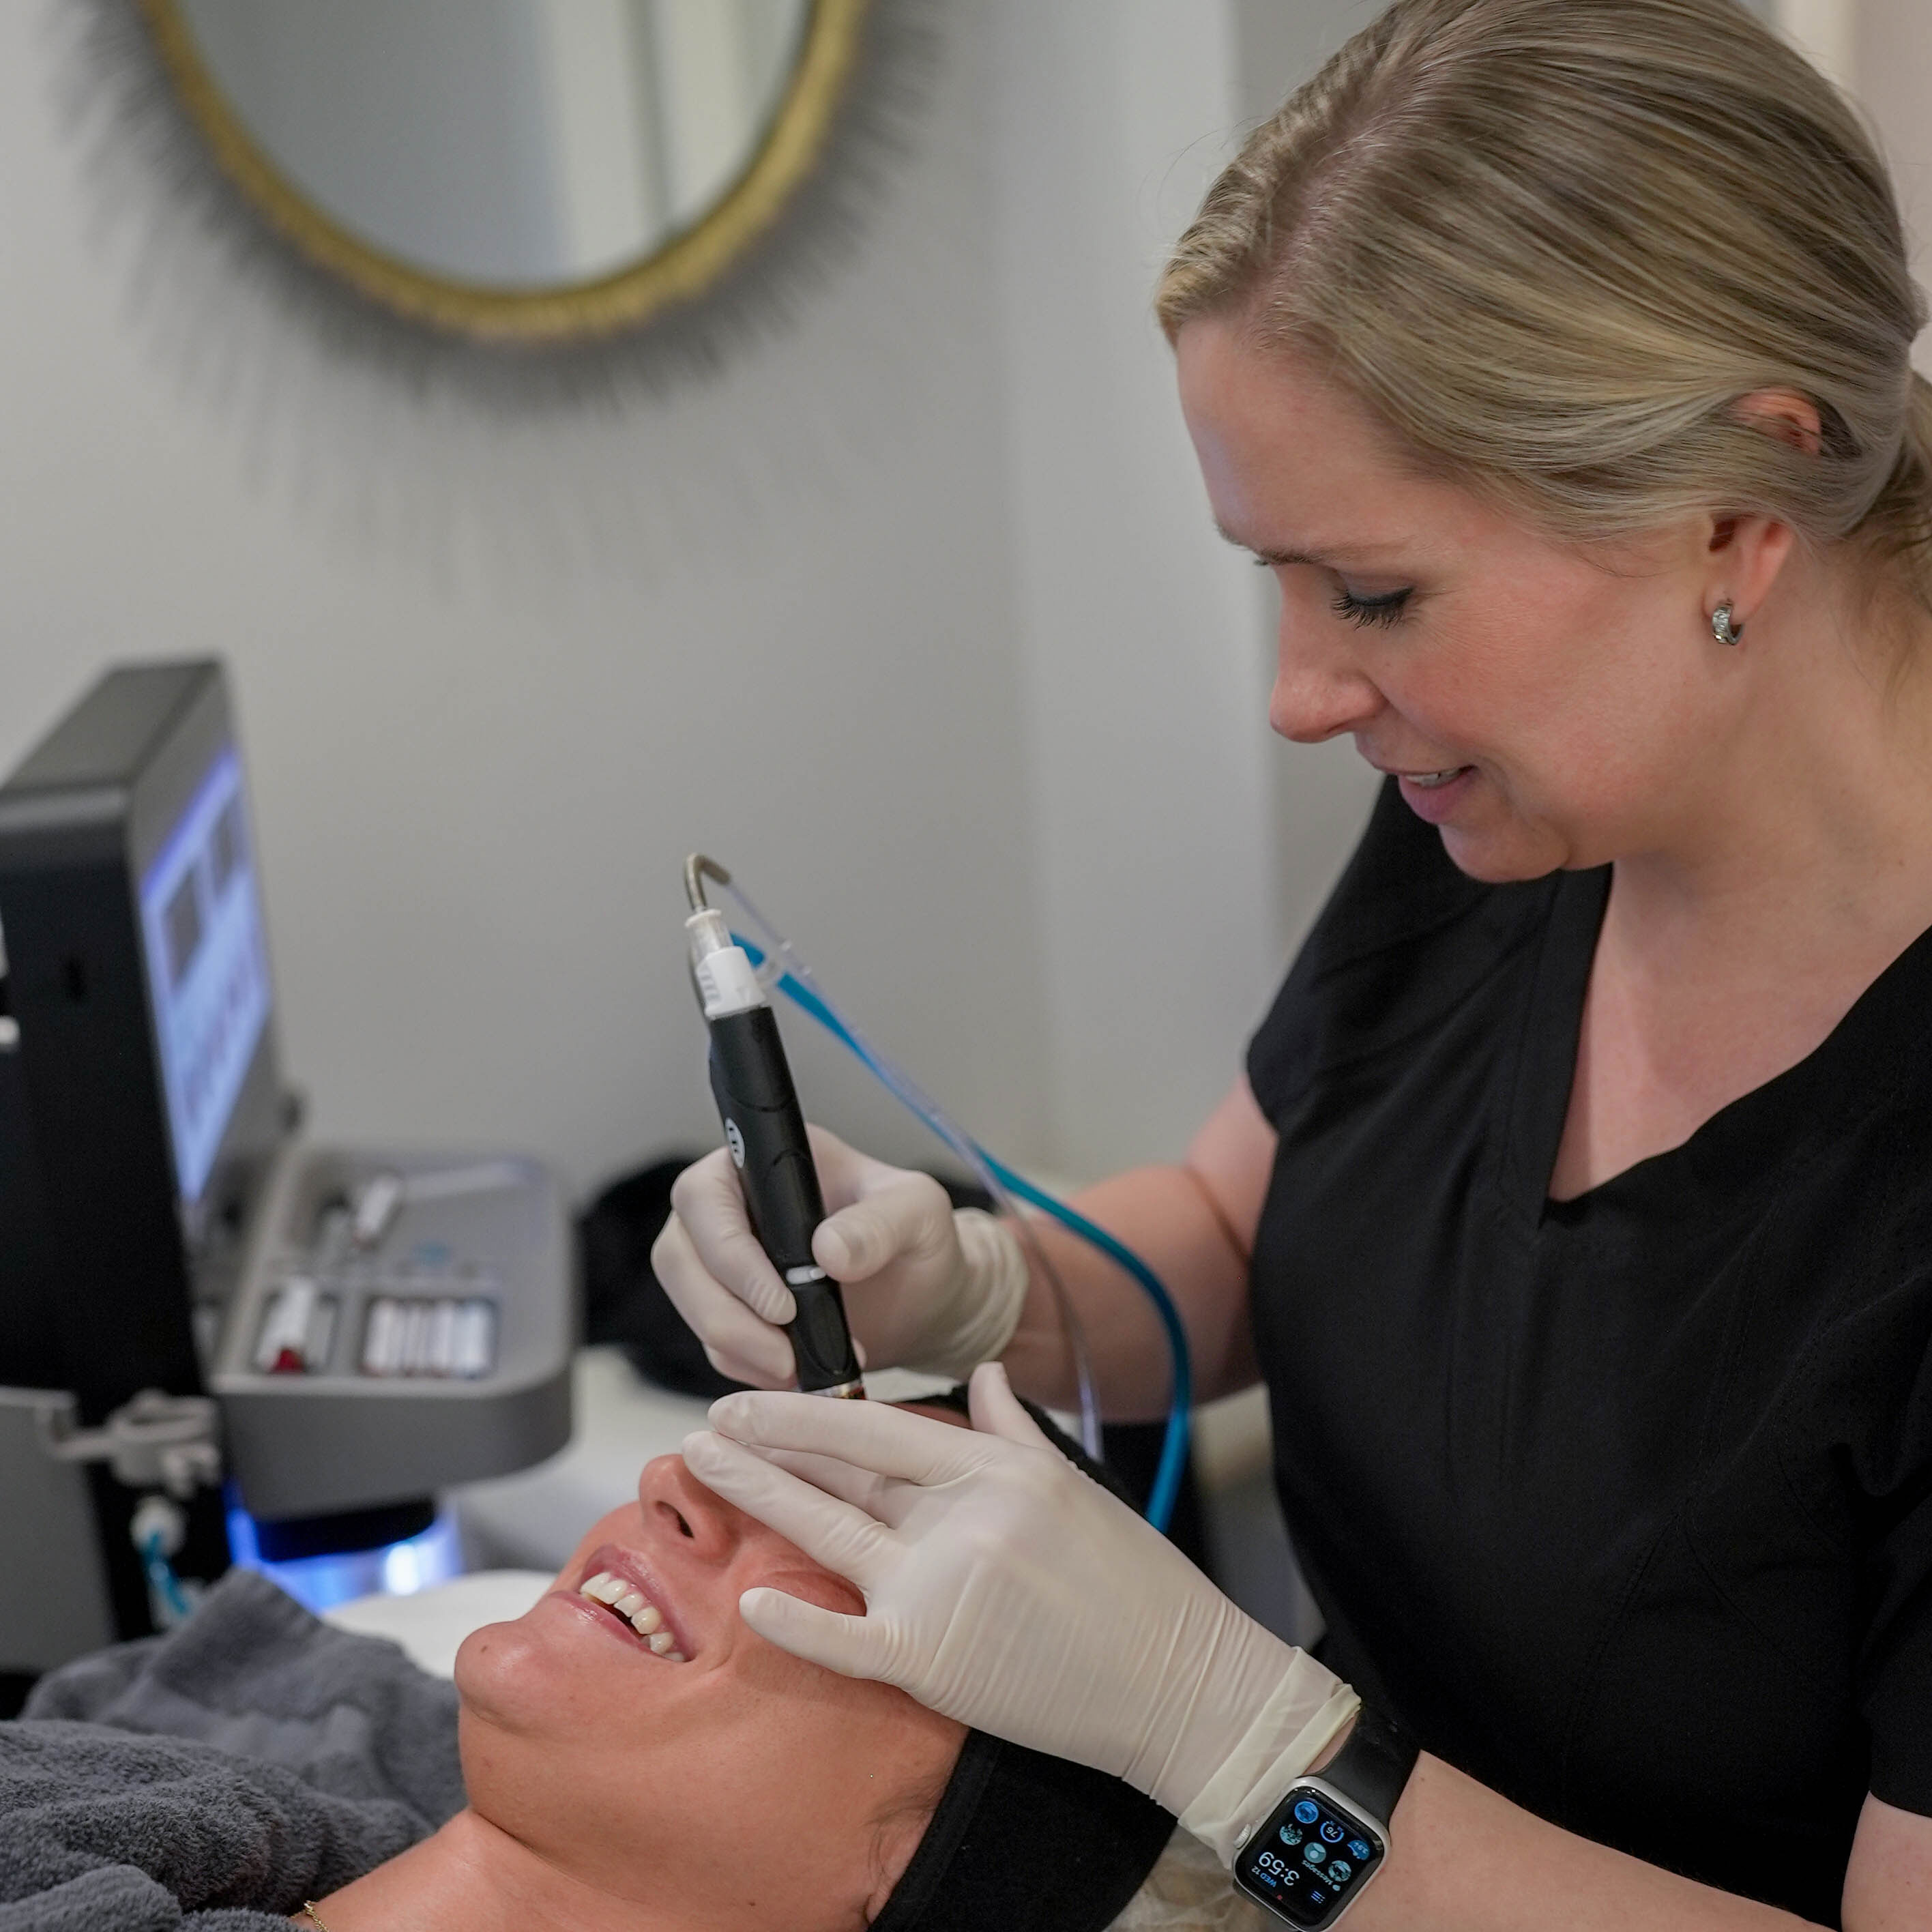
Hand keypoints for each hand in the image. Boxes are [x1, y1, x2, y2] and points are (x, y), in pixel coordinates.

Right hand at [651, 1128, 1028, 1386]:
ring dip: (738, 1348)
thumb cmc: (920, 1238)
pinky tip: (801, 1374)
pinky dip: (750, 1369)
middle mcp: (730, 1208)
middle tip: (786, 1353)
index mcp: (763, 1163)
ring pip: (690, 1307)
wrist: (927, 1296)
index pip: (704, 1197)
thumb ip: (880, 1224)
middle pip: (679, 1258)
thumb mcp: (918, 1214)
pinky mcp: (732, 1312)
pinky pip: (715, 1346)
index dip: (728, 1252)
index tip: (782, 1303)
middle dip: (726, 1315)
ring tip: (803, 1369)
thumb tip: (828, 1251)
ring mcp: (723, 1263)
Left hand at [680, 1363, 1347, 1820]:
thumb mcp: (1072, 1483)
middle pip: (842, 1471)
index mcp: (995, 1469)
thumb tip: (981, 1369)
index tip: (754, 1398)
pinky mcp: (934, 1663)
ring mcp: (943, 1590)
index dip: (805, 1410)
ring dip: (759, 1495)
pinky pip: (847, 1639)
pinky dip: (797, 1623)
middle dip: (765, 1443)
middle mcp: (961, 1519)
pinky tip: (751, 1600)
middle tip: (706, 1421)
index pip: (878, 1426)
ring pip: (828, 1533)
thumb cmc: (1134, 1584)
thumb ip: (1010, 1426)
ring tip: (702, 1466)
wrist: (1181, 1683)